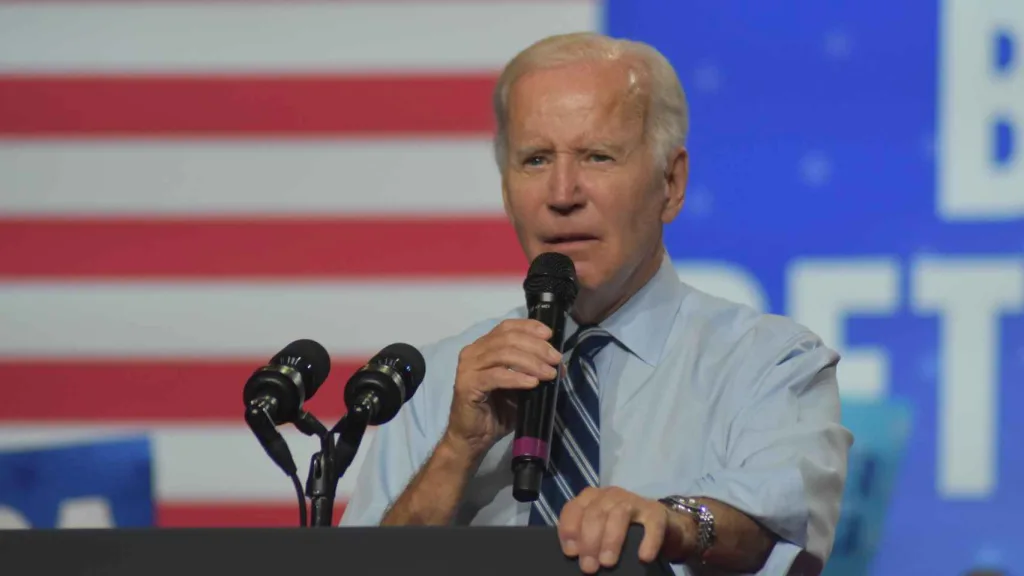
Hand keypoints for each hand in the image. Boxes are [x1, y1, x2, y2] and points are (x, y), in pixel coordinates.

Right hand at [443, 318, 562, 457]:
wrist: (473, 438)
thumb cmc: (497, 411)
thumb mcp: (520, 386)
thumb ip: (533, 371)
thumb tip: (559, 363)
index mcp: (483, 347)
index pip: (507, 326)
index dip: (529, 327)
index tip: (550, 335)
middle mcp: (473, 352)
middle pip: (508, 338)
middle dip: (536, 347)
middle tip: (556, 360)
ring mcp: (468, 368)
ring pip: (503, 354)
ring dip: (531, 362)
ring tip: (548, 373)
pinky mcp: (467, 385)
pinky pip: (496, 376)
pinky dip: (516, 378)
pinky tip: (532, 383)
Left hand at [558, 487, 692, 573]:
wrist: (660, 525)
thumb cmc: (621, 530)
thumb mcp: (599, 530)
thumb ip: (584, 536)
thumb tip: (575, 555)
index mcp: (592, 498)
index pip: (574, 508)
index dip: (570, 529)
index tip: (571, 553)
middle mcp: (611, 495)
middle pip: (595, 513)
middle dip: (589, 541)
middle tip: (589, 567)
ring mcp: (635, 501)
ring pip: (619, 515)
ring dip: (611, 540)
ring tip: (607, 563)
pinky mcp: (656, 512)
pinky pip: (652, 524)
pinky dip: (648, 540)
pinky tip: (643, 556)